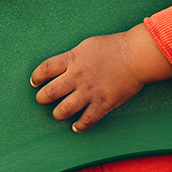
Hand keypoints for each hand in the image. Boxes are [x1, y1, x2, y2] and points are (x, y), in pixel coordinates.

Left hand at [31, 24, 171, 131]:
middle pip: (49, 93)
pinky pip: (86, 121)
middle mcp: (77, 77)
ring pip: (63, 110)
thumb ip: (72, 57)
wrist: (136, 56)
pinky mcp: (102, 104)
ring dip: (58, 113)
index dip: (36, 77)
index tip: (35, 82)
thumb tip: (62, 66)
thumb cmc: (113, 47)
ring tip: (59, 113)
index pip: (45, 69)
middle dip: (42, 98)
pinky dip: (79, 126)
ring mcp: (89, 92)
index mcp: (72, 60)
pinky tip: (76, 126)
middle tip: (42, 98)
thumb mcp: (87, 45)